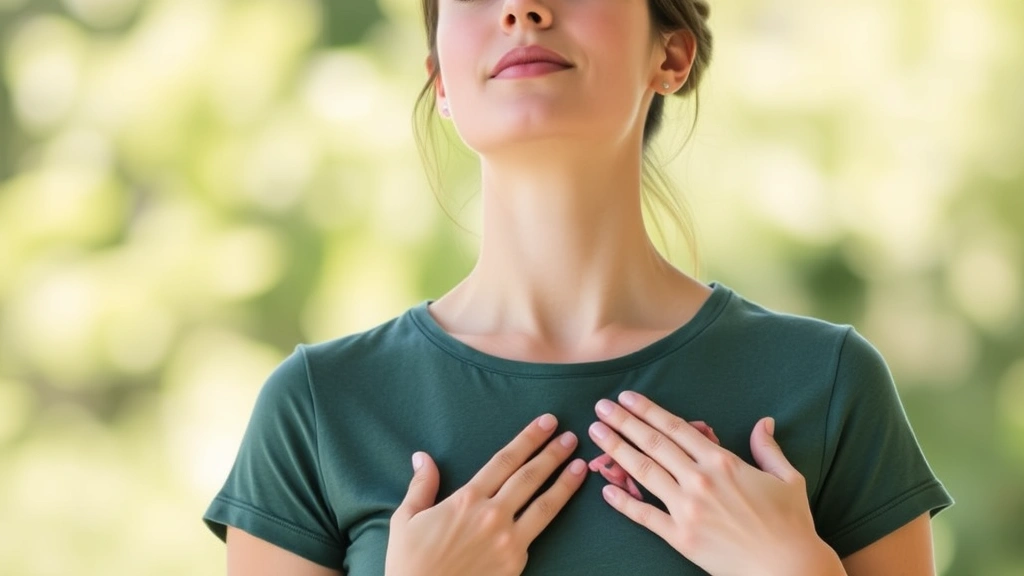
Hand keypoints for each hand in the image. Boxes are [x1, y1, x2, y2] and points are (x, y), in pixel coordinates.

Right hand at [385, 414, 586, 575]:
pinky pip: (537, 533)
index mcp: (466, 499)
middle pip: (530, 476)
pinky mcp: (516, 562)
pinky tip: (562, 505)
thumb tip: (422, 457)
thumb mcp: (406, 520)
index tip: (546, 423)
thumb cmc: (411, 563)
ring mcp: (508, 539)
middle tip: (571, 437)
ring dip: (565, 482)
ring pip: (544, 504)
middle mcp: (492, 515)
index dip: (528, 439)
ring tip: (581, 465)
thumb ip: (421, 486)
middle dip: (553, 453)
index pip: (505, 460)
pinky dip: (554, 515)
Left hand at [587, 391, 820, 575]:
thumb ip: (768, 448)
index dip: (648, 410)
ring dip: (616, 450)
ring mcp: (687, 509)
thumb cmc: (792, 524)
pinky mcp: (680, 537)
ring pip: (643, 472)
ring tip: (596, 433)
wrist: (789, 568)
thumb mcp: (787, 478)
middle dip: (624, 422)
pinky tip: (604, 489)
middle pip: (653, 444)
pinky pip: (644, 516)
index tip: (627, 398)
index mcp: (722, 462)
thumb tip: (764, 422)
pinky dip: (622, 502)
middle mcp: (700, 480)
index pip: (676, 428)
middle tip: (600, 407)